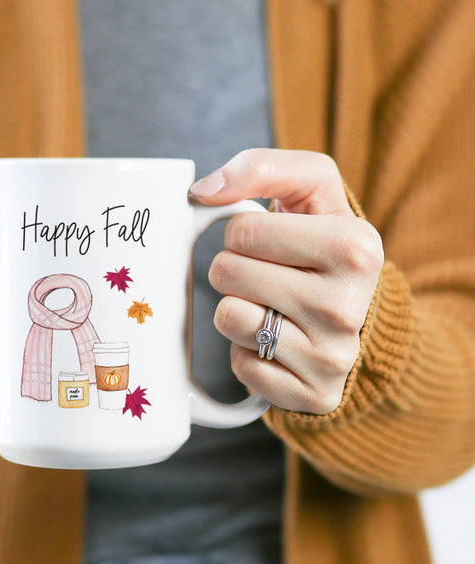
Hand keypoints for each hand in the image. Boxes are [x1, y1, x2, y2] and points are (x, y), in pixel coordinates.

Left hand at [192, 149, 383, 415]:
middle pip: (228, 272)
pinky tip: (278, 345)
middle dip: (235, 271)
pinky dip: (248, 354)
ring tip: (272, 309)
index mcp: (357, 246)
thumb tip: (203, 191)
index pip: (242, 228)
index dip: (243, 232)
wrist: (361, 321)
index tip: (273, 243)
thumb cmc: (323, 250)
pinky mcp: (315, 395)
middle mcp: (350, 305)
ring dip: (237, 311)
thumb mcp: (312, 194)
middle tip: (269, 277)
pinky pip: (241, 366)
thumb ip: (262, 169)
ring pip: (229, 318)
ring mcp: (334, 356)